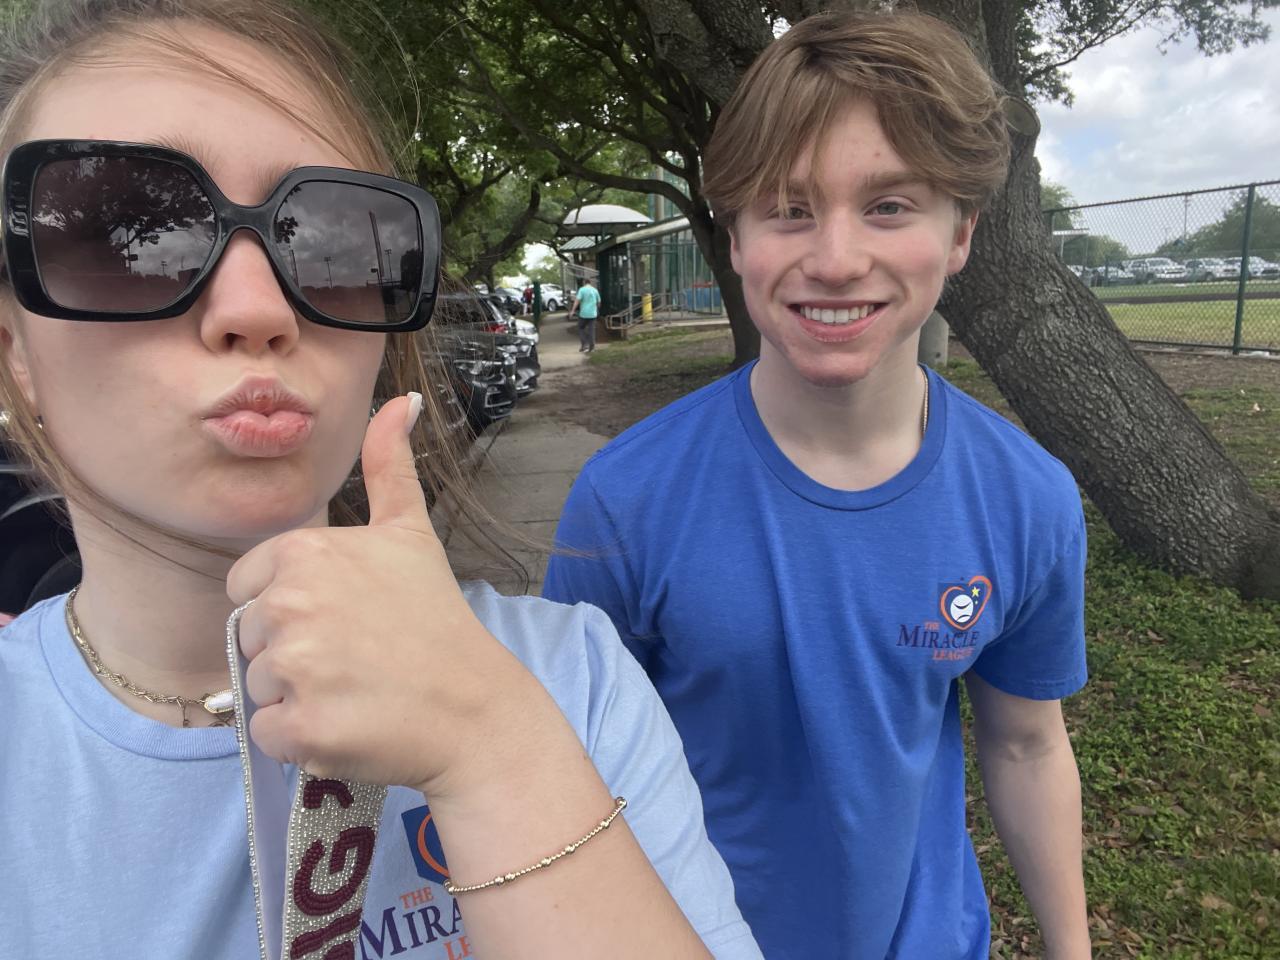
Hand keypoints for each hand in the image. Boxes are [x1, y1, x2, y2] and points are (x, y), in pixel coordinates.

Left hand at [227, 394, 543, 796]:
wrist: (475, 708)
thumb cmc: (437, 620)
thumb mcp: (411, 533)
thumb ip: (390, 466)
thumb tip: (398, 402)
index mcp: (304, 553)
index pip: (246, 589)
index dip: (289, 608)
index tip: (342, 620)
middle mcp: (290, 603)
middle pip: (251, 638)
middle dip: (293, 654)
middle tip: (356, 658)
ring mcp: (294, 669)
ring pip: (257, 688)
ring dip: (297, 698)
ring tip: (356, 692)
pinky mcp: (299, 728)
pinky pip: (268, 735)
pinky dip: (301, 740)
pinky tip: (349, 723)